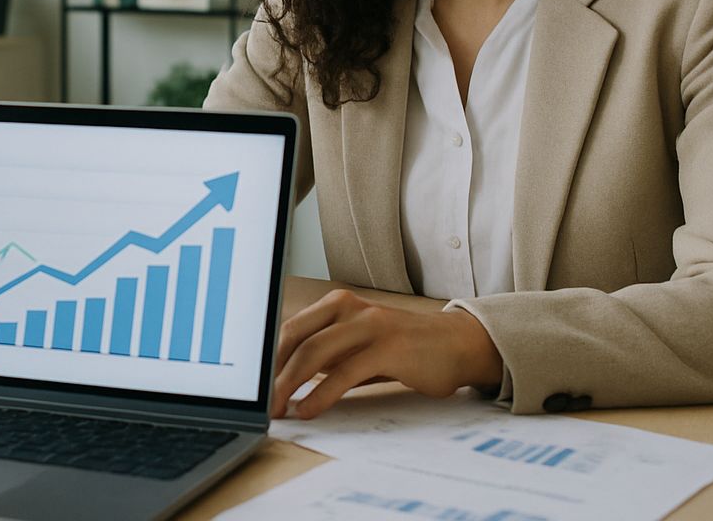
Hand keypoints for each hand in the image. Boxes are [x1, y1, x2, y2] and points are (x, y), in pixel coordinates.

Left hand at [271, 289, 501, 418]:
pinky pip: (344, 372)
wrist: (457, 345)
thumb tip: (285, 377)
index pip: (290, 327)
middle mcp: (349, 307)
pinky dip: (320, 394)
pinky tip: (309, 409)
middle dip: (273, 373)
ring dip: (290, 385)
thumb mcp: (359, 345)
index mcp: (337, 303)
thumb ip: (328, 355)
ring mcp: (369, 325)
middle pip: (296, 338)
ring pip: (315, 353)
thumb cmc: (403, 348)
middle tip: (262, 402)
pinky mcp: (388, 348)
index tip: (255, 383)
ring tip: (279, 409)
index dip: (269, 356)